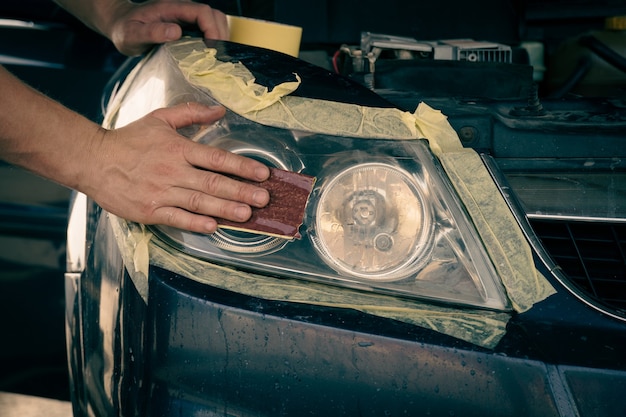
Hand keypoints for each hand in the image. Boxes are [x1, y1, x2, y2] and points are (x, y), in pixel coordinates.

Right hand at [84, 103, 269, 232]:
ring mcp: (162, 191)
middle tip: (264, 199)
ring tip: (247, 215)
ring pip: (199, 201)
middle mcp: (174, 170)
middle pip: (214, 182)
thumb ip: (191, 113)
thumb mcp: (160, 119)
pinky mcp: (150, 209)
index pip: (218, 158)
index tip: (263, 174)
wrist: (93, 160)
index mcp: (178, 148)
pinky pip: (176, 218)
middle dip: (242, 191)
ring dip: (225, 209)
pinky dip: (195, 223)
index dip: (243, 166)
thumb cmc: (129, 140)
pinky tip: (213, 226)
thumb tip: (220, 110)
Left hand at [108, 0, 228, 55]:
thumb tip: (176, 31)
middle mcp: (182, 9)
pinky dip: (214, 41)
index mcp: (171, 7)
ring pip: (214, 21)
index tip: (213, 49)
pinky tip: (210, 55)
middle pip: (214, 15)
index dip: (212, 29)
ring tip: (216, 57)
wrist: (120, 24)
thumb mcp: (132, 34)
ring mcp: (186, 17)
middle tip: (219, 57)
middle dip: (221, 34)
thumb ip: (152, 32)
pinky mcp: (188, 26)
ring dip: (220, 38)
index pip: (202, 12)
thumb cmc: (124, 30)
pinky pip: (208, 29)